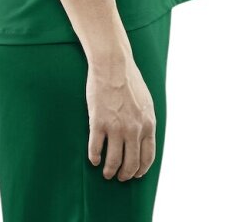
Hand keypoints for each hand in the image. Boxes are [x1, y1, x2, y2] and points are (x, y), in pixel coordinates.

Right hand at [86, 54, 156, 180]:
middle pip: (131, 163)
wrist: (113, 64)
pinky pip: (95, 149)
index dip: (141, 169)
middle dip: (125, 174)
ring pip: (113, 161)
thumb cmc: (129, 80)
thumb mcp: (146, 102)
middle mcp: (134, 129)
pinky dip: (94, 157)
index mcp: (148, 124)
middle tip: (119, 176)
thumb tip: (144, 137)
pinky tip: (93, 158)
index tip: (135, 174)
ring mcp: (116, 127)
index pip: (147, 157)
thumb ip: (145, 121)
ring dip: (109, 171)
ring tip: (106, 172)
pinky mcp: (98, 123)